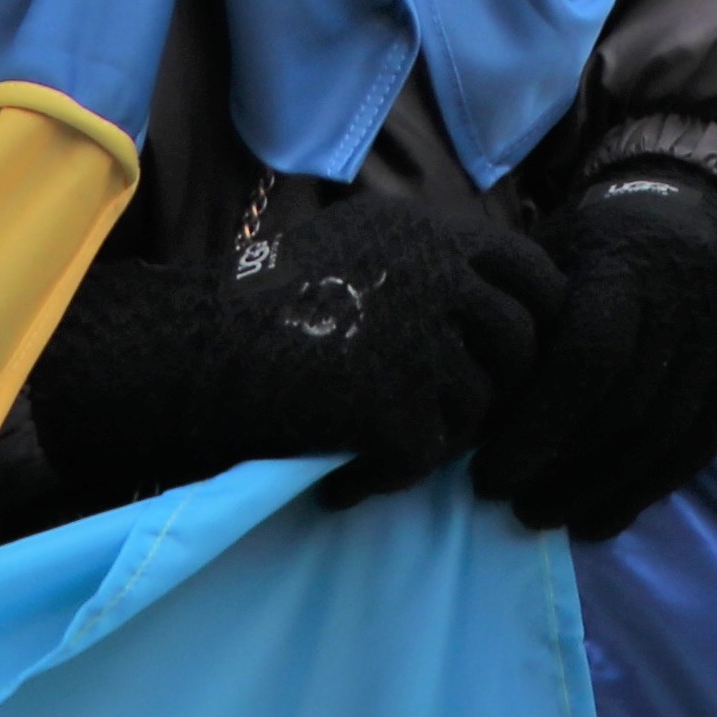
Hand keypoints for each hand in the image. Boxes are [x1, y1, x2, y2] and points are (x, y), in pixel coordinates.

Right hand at [30, 177, 562, 516]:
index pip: (538, 278)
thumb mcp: (357, 246)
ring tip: (376, 455)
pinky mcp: (394, 399)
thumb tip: (502, 303)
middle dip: (494, 395)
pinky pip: (426, 456)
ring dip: (437, 441)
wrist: (178, 350)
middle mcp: (443, 274)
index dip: (532, 327)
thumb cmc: (258, 306)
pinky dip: (388, 479)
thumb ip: (433, 262)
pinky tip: (344, 485)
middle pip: (521, 349)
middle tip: (441, 427)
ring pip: (478, 408)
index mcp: (437, 231)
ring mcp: (423, 336)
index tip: (503, 367)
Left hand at [468, 168, 716, 542]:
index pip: (590, 359)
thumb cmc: (597, 245)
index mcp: (627, 265)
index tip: (490, 476)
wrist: (697, 211)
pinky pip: (700, 448)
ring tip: (545, 517)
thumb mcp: (549, 256)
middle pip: (626, 409)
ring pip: (665, 437)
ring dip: (599, 493)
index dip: (539, 428)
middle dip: (562, 470)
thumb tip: (473, 412)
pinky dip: (646, 493)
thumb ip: (520, 322)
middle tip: (510, 505)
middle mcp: (688, 302)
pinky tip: (599, 520)